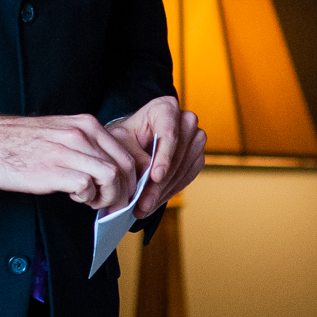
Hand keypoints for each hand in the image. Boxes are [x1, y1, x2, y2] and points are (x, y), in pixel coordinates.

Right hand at [0, 112, 143, 210]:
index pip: (126, 152)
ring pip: (112, 177)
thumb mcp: (59, 132)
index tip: (123, 191)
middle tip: (112, 204)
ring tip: (93, 202)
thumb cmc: (18, 141)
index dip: (131, 177)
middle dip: (125, 191)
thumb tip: (107, 169)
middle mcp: (81, 134)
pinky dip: (87, 198)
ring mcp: (68, 151)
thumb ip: (84, 145)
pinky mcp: (54, 170)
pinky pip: (88, 187)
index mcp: (85, 124)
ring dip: (108, 197)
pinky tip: (75, 197)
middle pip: (125, 166)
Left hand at [114, 96, 205, 218]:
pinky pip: (186, 178)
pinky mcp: (197, 157)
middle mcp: (186, 120)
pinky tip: (153, 203)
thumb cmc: (123, 137)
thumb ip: (133, 154)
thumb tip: (150, 174)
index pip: (169, 133)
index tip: (155, 177)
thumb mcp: (119, 141)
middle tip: (143, 203)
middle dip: (159, 183)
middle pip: (178, 155)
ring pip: (183, 169)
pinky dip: (169, 192)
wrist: (131, 141)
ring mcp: (195, 140)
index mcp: (165, 108)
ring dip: (163, 192)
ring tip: (143, 208)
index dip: (163, 157)